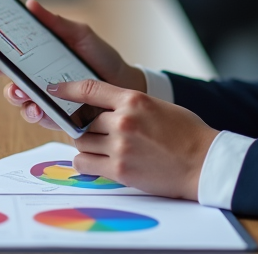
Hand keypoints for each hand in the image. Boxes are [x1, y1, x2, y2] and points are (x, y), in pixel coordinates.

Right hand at [0, 0, 145, 127]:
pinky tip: (38, 107)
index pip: (3, 40)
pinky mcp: (51, 114)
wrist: (124, 89)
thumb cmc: (102, 59)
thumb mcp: (81, 35)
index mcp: (37, 50)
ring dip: (12, 93)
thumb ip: (56, 23)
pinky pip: (34, 115)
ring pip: (14, 95)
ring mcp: (40, 93)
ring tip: (21, 91)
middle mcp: (34, 72)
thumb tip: (30, 5)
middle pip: (1, 69)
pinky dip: (33, 111)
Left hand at [47, 79, 217, 200]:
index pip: (89, 88)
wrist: (204, 162)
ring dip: (85, 144)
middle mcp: (123, 121)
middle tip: (86, 129)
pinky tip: (95, 162)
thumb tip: (102, 108)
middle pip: (82, 119)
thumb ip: (128, 105)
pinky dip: (85, 163)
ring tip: (99, 147)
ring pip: (81, 142)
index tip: (54, 90)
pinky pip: (85, 164)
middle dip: (81, 124)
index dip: (67, 89)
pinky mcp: (119, 170)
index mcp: (134, 99)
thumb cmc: (186, 133)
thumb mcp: (156, 106)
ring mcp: (120, 146)